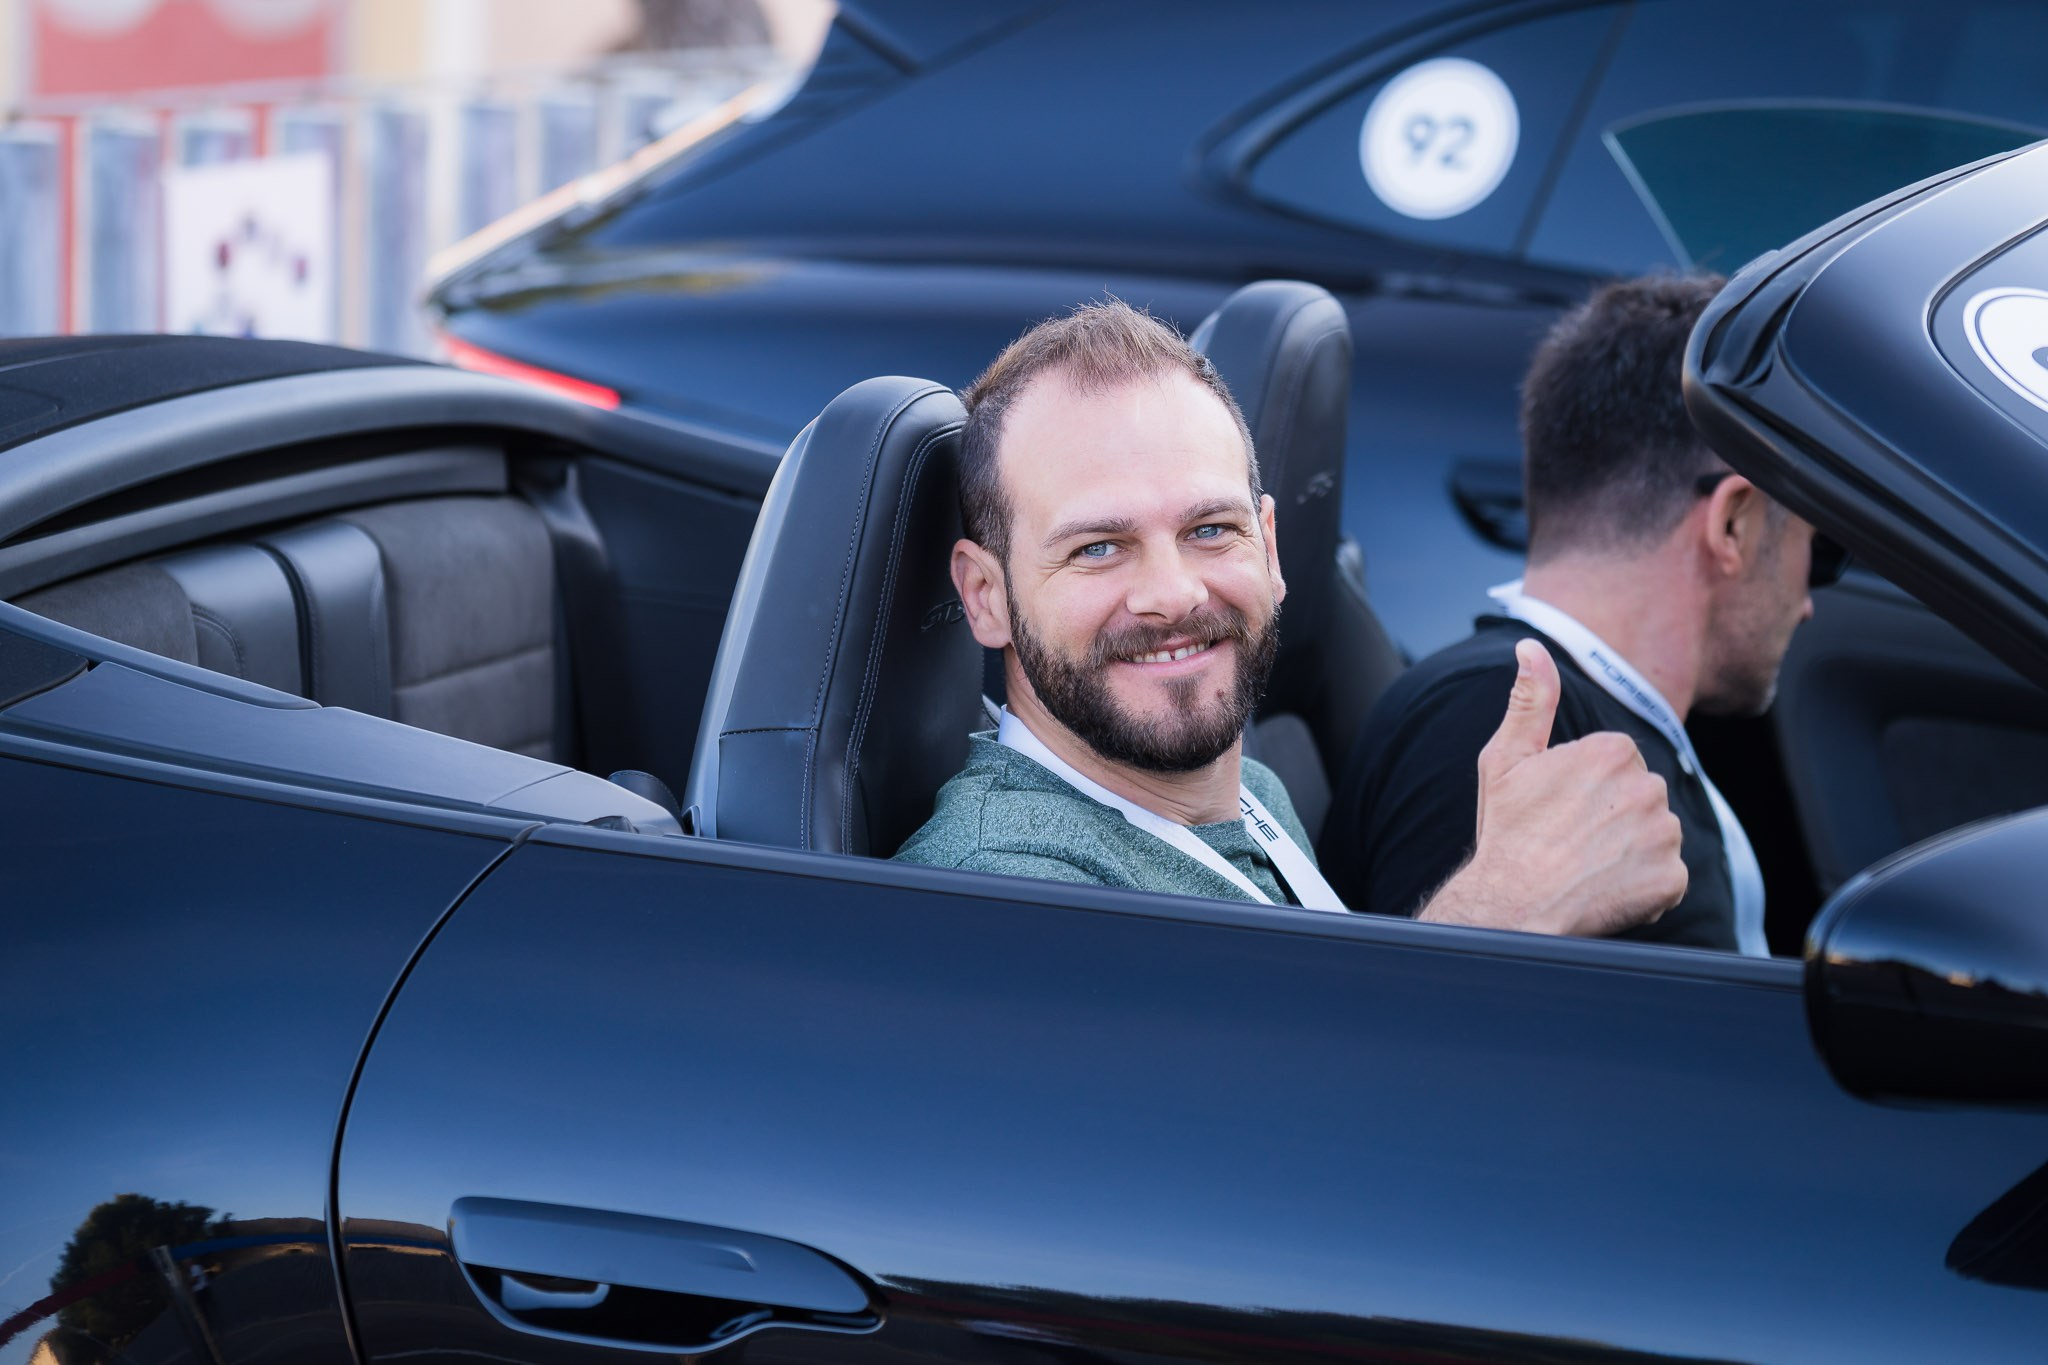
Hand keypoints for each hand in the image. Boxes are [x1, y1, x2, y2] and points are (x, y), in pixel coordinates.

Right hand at [1419, 639, 1685, 935]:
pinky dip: (1642, 885)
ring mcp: (1663, 835)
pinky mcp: (1672, 877)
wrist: (1513, 905)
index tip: (1558, 809)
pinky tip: (1606, 888)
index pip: (1614, 763)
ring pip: (1654, 833)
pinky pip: (1666, 876)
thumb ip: (1530, 699)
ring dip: (1629, 849)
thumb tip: (1531, 647)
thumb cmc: (1508, 833)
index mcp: (1611, 752)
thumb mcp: (1505, 760)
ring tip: (1586, 865)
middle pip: (1638, 795)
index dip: (1584, 788)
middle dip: (1612, 815)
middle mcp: (1647, 787)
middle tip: (1569, 839)